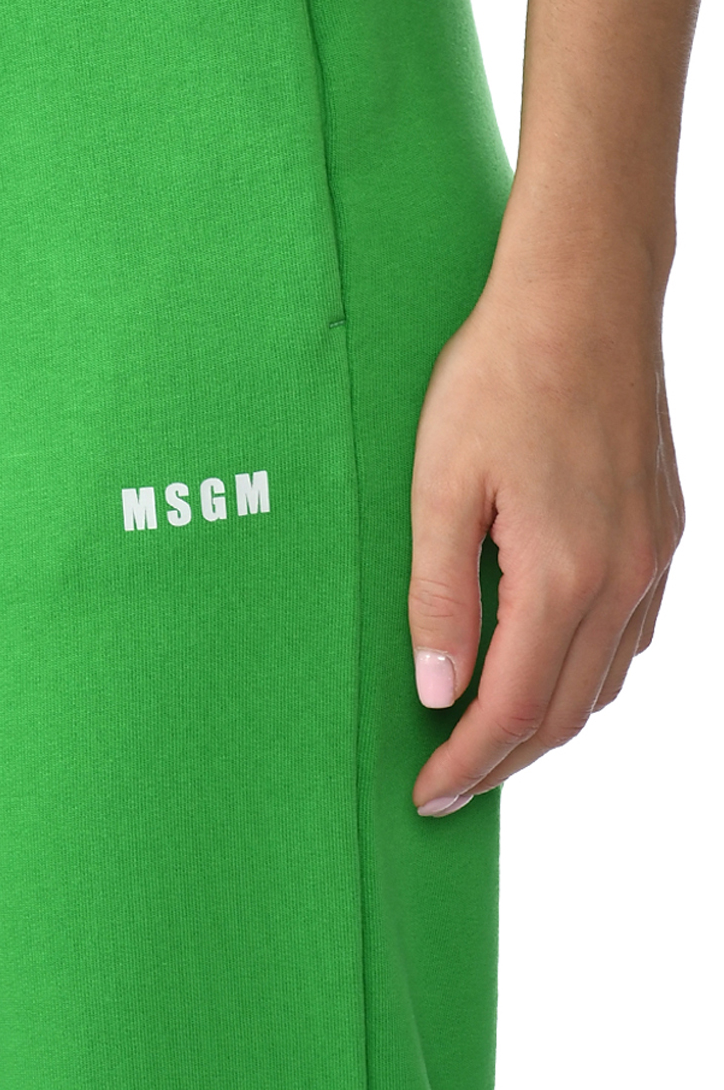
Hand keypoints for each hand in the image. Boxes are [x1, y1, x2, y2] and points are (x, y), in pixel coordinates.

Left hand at [408, 227, 684, 816]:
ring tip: (490, 740)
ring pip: (605, 681)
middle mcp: (624, 578)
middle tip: (449, 785)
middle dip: (504, 761)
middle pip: (565, 712)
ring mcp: (655, 556)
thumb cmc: (498, 379)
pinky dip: (585, 674)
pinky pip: (631, 636)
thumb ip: (438, 598)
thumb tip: (437, 691)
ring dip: (547, 724)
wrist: (585, 296)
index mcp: (564, 574)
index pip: (513, 709)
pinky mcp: (664, 531)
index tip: (426, 794)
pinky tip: (548, 667)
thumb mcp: (439, 488)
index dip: (467, 762)